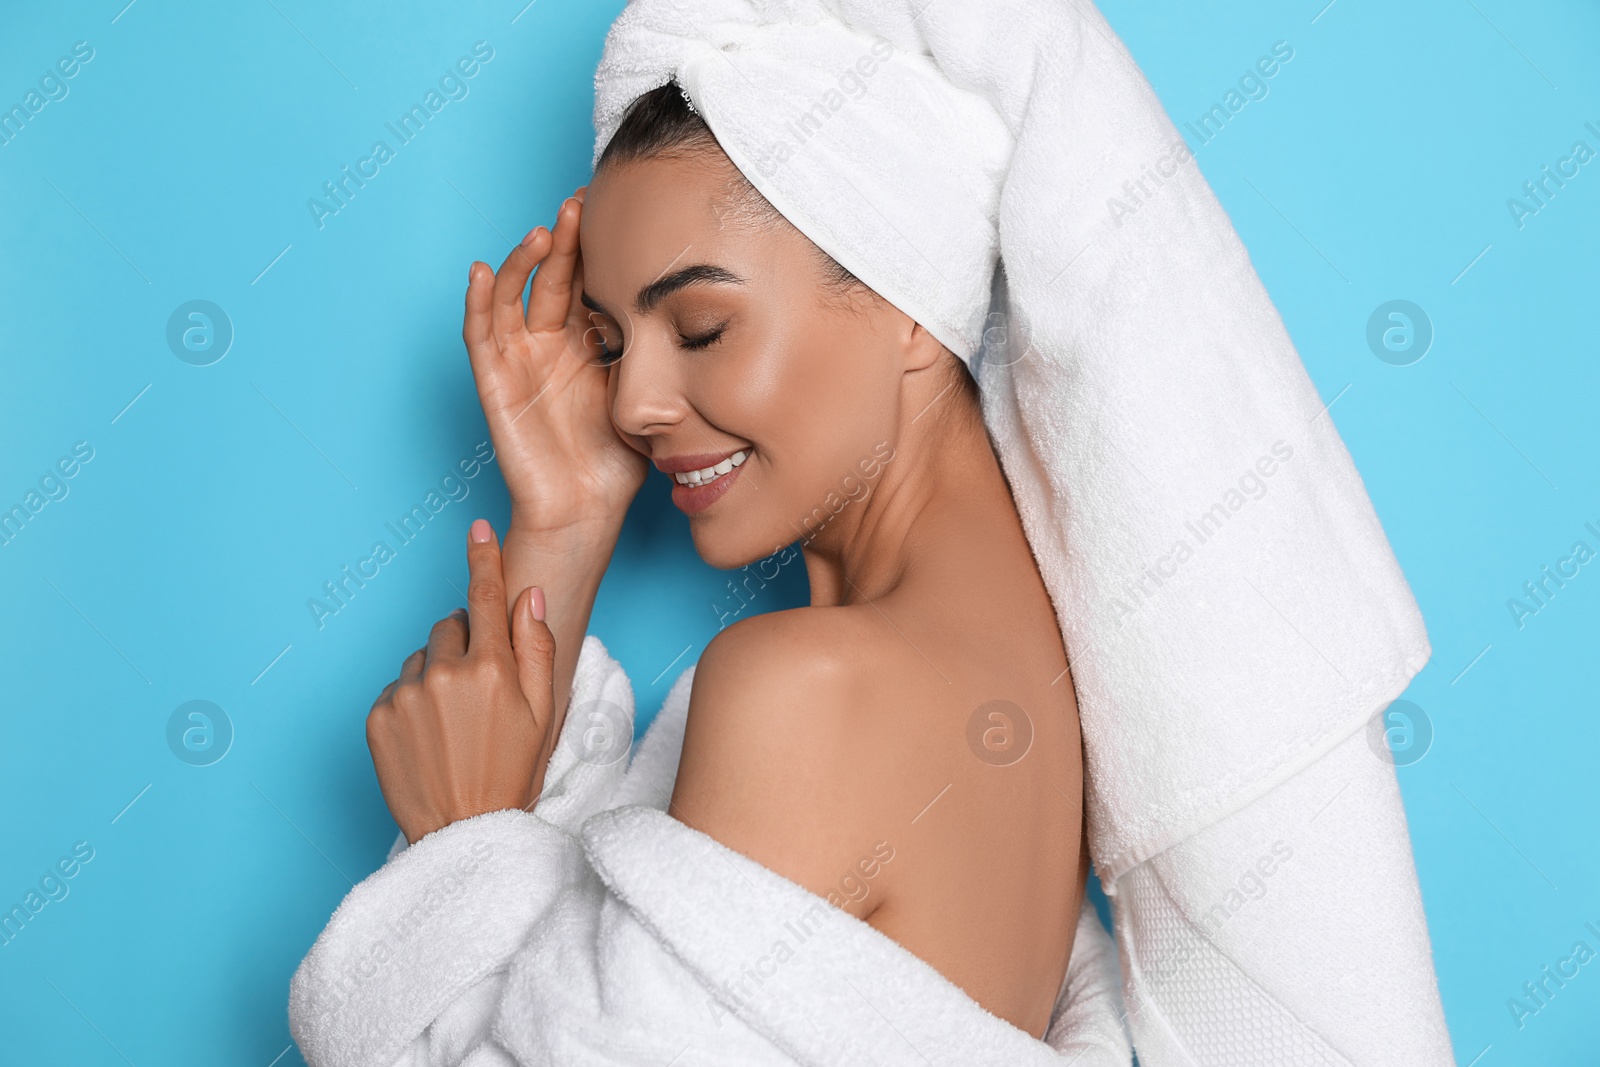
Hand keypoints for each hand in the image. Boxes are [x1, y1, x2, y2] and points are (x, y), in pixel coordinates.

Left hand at [366, 519, 556, 843]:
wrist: (462, 832)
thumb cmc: (511, 774)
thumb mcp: (543, 713)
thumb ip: (538, 649)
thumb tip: (529, 596)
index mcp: (492, 670)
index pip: (485, 596)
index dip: (483, 558)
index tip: (477, 528)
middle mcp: (445, 674)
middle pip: (450, 626)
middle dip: (464, 644)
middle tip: (479, 690)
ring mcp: (406, 696)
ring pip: (422, 657)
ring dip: (436, 674)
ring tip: (453, 722)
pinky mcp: (378, 717)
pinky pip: (397, 687)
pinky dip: (411, 702)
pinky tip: (429, 735)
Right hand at [464, 189, 647, 533]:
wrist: (586, 511)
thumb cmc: (617, 461)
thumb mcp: (645, 394)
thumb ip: (652, 353)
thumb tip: (689, 309)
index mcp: (588, 344)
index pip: (590, 282)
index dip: (599, 248)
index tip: (621, 210)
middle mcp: (550, 344)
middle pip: (554, 278)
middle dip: (568, 240)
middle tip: (582, 203)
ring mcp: (520, 360)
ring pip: (514, 295)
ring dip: (524, 261)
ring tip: (544, 233)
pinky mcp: (494, 382)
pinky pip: (480, 335)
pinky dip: (477, 301)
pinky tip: (481, 269)